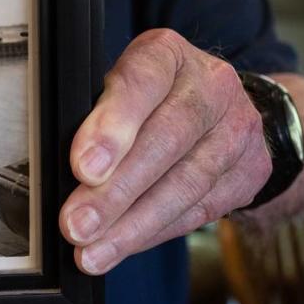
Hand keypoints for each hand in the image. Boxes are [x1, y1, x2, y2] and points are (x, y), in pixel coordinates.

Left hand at [59, 29, 271, 274]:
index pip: (141, 83)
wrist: (229, 110)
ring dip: (131, 224)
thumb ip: (95, 111)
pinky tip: (121, 246)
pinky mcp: (247, 173)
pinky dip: (152, 233)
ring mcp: (236, 131)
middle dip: (115, 190)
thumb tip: (57, 162)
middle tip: (76, 223)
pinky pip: (197, 210)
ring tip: (92, 250)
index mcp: (168, 54)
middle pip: (165, 140)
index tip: (83, 166)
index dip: (113, 126)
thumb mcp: (122, 83)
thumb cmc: (154, 96)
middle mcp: (211, 86)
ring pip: (184, 184)